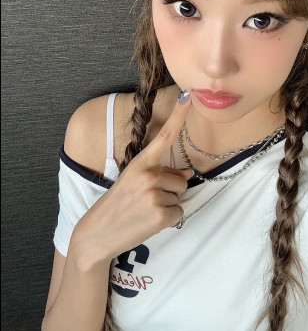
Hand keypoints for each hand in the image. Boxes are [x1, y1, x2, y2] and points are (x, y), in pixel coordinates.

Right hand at [72, 91, 192, 265]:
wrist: (97, 233)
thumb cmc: (118, 205)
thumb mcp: (134, 182)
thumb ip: (161, 174)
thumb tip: (188, 174)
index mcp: (140, 163)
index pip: (164, 136)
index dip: (178, 116)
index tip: (189, 97)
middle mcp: (149, 175)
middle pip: (182, 180)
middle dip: (169, 190)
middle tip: (145, 200)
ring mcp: (154, 195)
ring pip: (180, 196)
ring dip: (167, 204)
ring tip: (144, 210)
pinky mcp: (160, 216)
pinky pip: (179, 213)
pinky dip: (168, 220)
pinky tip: (149, 221)